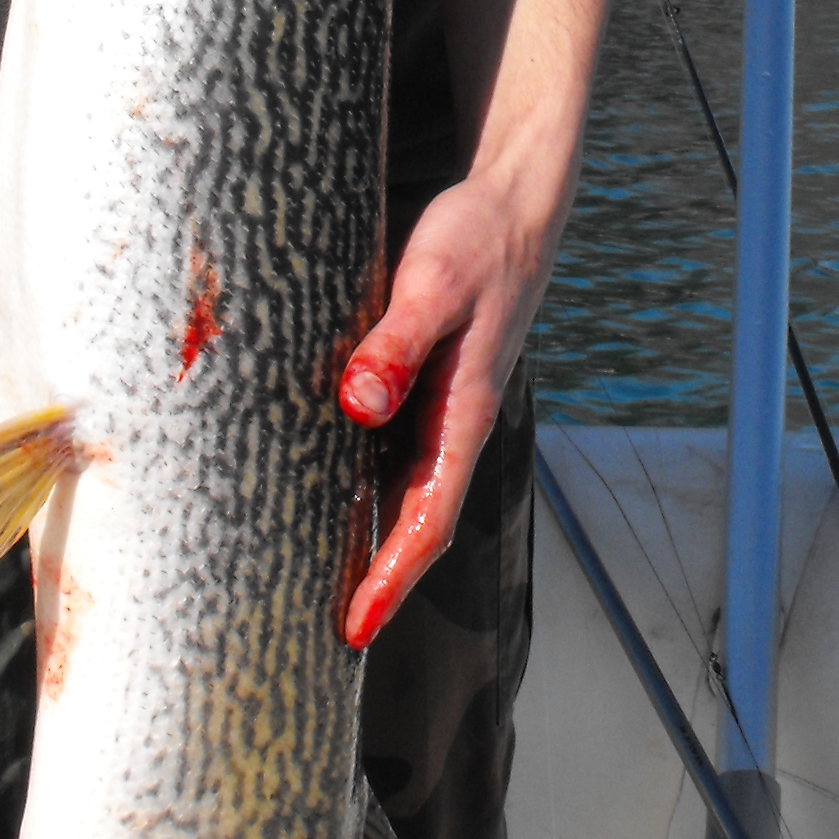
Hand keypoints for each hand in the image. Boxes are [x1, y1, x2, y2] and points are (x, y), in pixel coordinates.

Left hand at [334, 169, 561, 648]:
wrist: (513, 205)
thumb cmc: (476, 240)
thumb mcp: (432, 283)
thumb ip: (396, 344)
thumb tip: (359, 404)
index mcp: (464, 411)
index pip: (428, 517)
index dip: (393, 576)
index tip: (357, 628)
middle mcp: (457, 421)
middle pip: (420, 521)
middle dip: (383, 580)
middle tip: (332, 633)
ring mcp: (446, 407)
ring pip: (409, 492)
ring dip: (376, 542)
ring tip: (324, 585)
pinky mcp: (430, 385)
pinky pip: (399, 455)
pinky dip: (372, 492)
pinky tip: (331, 499)